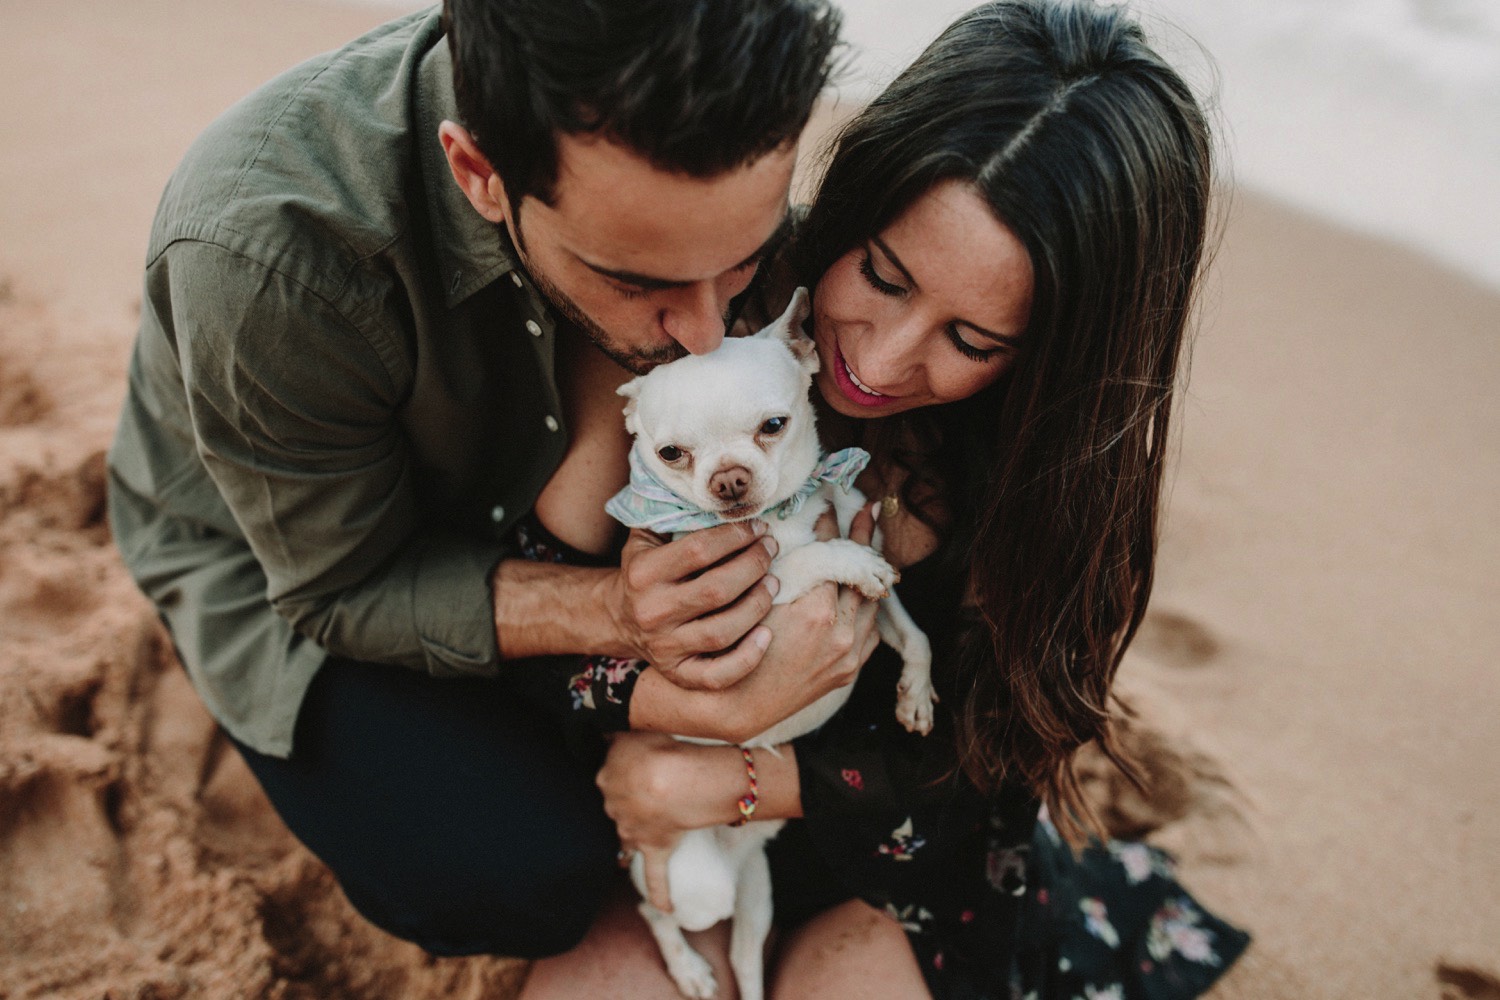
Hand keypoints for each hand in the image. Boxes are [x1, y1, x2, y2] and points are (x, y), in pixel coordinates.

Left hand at [597, 733, 750, 911]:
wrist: (673, 781)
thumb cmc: (657, 747)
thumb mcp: (633, 728)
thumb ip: (617, 728)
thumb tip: (601, 719)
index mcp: (607, 778)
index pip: (609, 773)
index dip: (621, 769)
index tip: (635, 765)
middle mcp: (614, 806)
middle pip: (615, 805)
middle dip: (626, 802)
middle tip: (646, 793)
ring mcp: (633, 831)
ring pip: (625, 840)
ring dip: (627, 843)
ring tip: (630, 847)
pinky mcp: (655, 849)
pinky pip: (656, 876)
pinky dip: (660, 893)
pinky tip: (666, 909)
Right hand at [605, 522, 779, 690]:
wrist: (618, 617)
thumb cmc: (645, 570)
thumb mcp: (646, 538)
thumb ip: (671, 514)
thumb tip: (711, 488)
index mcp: (643, 573)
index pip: (699, 550)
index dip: (735, 536)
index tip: (758, 527)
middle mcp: (652, 611)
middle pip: (717, 590)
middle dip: (753, 566)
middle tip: (771, 550)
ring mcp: (665, 646)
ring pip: (722, 631)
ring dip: (757, 605)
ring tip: (774, 583)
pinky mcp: (678, 673)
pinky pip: (718, 675)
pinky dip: (747, 658)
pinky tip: (767, 635)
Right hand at [711, 502, 882, 740]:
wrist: (742, 705)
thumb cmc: (737, 651)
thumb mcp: (756, 603)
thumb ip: (781, 571)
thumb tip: (792, 535)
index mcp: (817, 612)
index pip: (833, 556)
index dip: (831, 527)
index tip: (830, 506)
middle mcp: (841, 634)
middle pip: (861, 574)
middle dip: (863, 538)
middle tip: (867, 511)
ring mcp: (849, 655)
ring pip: (872, 602)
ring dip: (870, 573)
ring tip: (872, 545)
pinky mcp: (850, 670)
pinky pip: (870, 630)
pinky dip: (868, 608)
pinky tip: (862, 593)